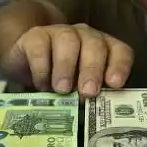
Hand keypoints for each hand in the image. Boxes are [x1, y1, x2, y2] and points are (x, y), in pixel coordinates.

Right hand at [0, 24, 133, 97]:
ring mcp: (60, 32)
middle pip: (95, 45)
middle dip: (93, 69)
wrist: (26, 61)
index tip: (115, 84)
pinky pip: (41, 46)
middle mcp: (85, 36)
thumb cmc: (61, 80)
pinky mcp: (36, 36)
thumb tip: (93, 113)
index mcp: (103, 49)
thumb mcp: (78, 89)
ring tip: (62, 90)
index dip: (120, 66)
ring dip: (66, 66)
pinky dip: (42, 67)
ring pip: (68, 41)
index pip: (120, 51)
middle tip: (87, 91)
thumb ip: (89, 94)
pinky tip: (42, 85)